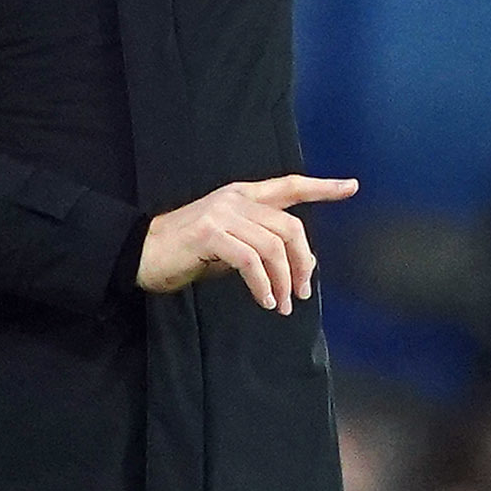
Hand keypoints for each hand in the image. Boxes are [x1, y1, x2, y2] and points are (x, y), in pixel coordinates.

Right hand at [136, 175, 358, 311]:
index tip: (351, 187)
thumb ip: (260, 244)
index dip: (322, 187)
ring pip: (274, 246)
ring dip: (284, 280)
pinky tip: (265, 300)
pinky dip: (263, 284)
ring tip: (282, 304)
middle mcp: (236, 199)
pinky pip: (251, 261)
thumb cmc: (186, 252)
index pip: (290, 186)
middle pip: (290, 227)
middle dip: (303, 263)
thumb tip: (297, 265)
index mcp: (242, 195)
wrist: (140, 253)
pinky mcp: (210, 234)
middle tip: (302, 292)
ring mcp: (222, 214)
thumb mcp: (230, 243)